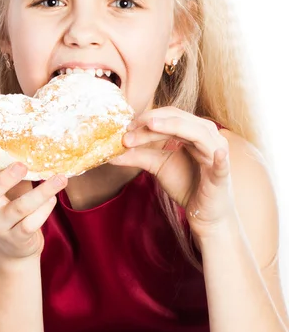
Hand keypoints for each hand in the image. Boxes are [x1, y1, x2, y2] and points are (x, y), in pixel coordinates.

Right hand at [0, 148, 67, 259]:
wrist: (15, 247)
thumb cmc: (11, 203)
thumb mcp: (5, 185)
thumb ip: (9, 165)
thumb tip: (29, 132)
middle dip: (2, 180)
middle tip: (21, 165)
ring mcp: (1, 225)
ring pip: (19, 208)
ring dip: (41, 192)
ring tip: (60, 178)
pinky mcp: (18, 239)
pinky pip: (32, 223)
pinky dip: (45, 209)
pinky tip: (53, 199)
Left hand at [109, 107, 237, 238]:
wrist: (203, 214)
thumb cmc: (185, 185)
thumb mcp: (158, 166)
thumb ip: (138, 156)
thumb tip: (111, 153)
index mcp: (192, 131)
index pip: (169, 117)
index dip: (147, 119)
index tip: (125, 127)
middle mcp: (206, 136)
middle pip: (179, 120)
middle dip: (152, 123)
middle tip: (129, 130)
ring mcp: (216, 153)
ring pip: (196, 133)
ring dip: (171, 128)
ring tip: (150, 126)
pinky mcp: (221, 175)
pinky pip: (222, 164)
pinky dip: (220, 158)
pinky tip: (217, 153)